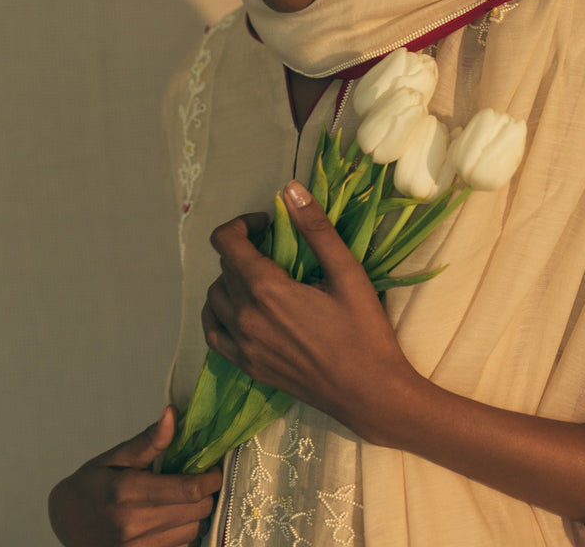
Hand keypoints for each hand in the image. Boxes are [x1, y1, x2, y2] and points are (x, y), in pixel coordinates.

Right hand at [48, 406, 221, 545]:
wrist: (67, 521)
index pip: (189, 489)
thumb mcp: (117, 456)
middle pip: (197, 510)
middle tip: (199, 479)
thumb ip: (149, 440)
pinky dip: (185, 533)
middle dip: (206, 493)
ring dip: (197, 514)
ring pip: (194, 531)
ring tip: (185, 498)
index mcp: (128, 492)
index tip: (212, 468)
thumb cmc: (92, 483)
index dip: (210, 477)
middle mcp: (134, 525)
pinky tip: (174, 519)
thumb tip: (173, 414)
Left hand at [201, 181, 416, 440]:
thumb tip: (289, 189)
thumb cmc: (363, 331)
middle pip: (223, 267)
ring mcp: (243, 346)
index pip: (226, 243)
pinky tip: (244, 309)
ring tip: (263, 277)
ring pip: (215, 297)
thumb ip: (315, 228)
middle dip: (245, 248)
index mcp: (266, 290)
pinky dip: (220, 313)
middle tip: (277, 248)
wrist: (370, 393)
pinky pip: (214, 333)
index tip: (268, 225)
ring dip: (231, 279)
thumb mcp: (347, 272)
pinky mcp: (249, 367)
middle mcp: (245, 317)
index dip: (242, 224)